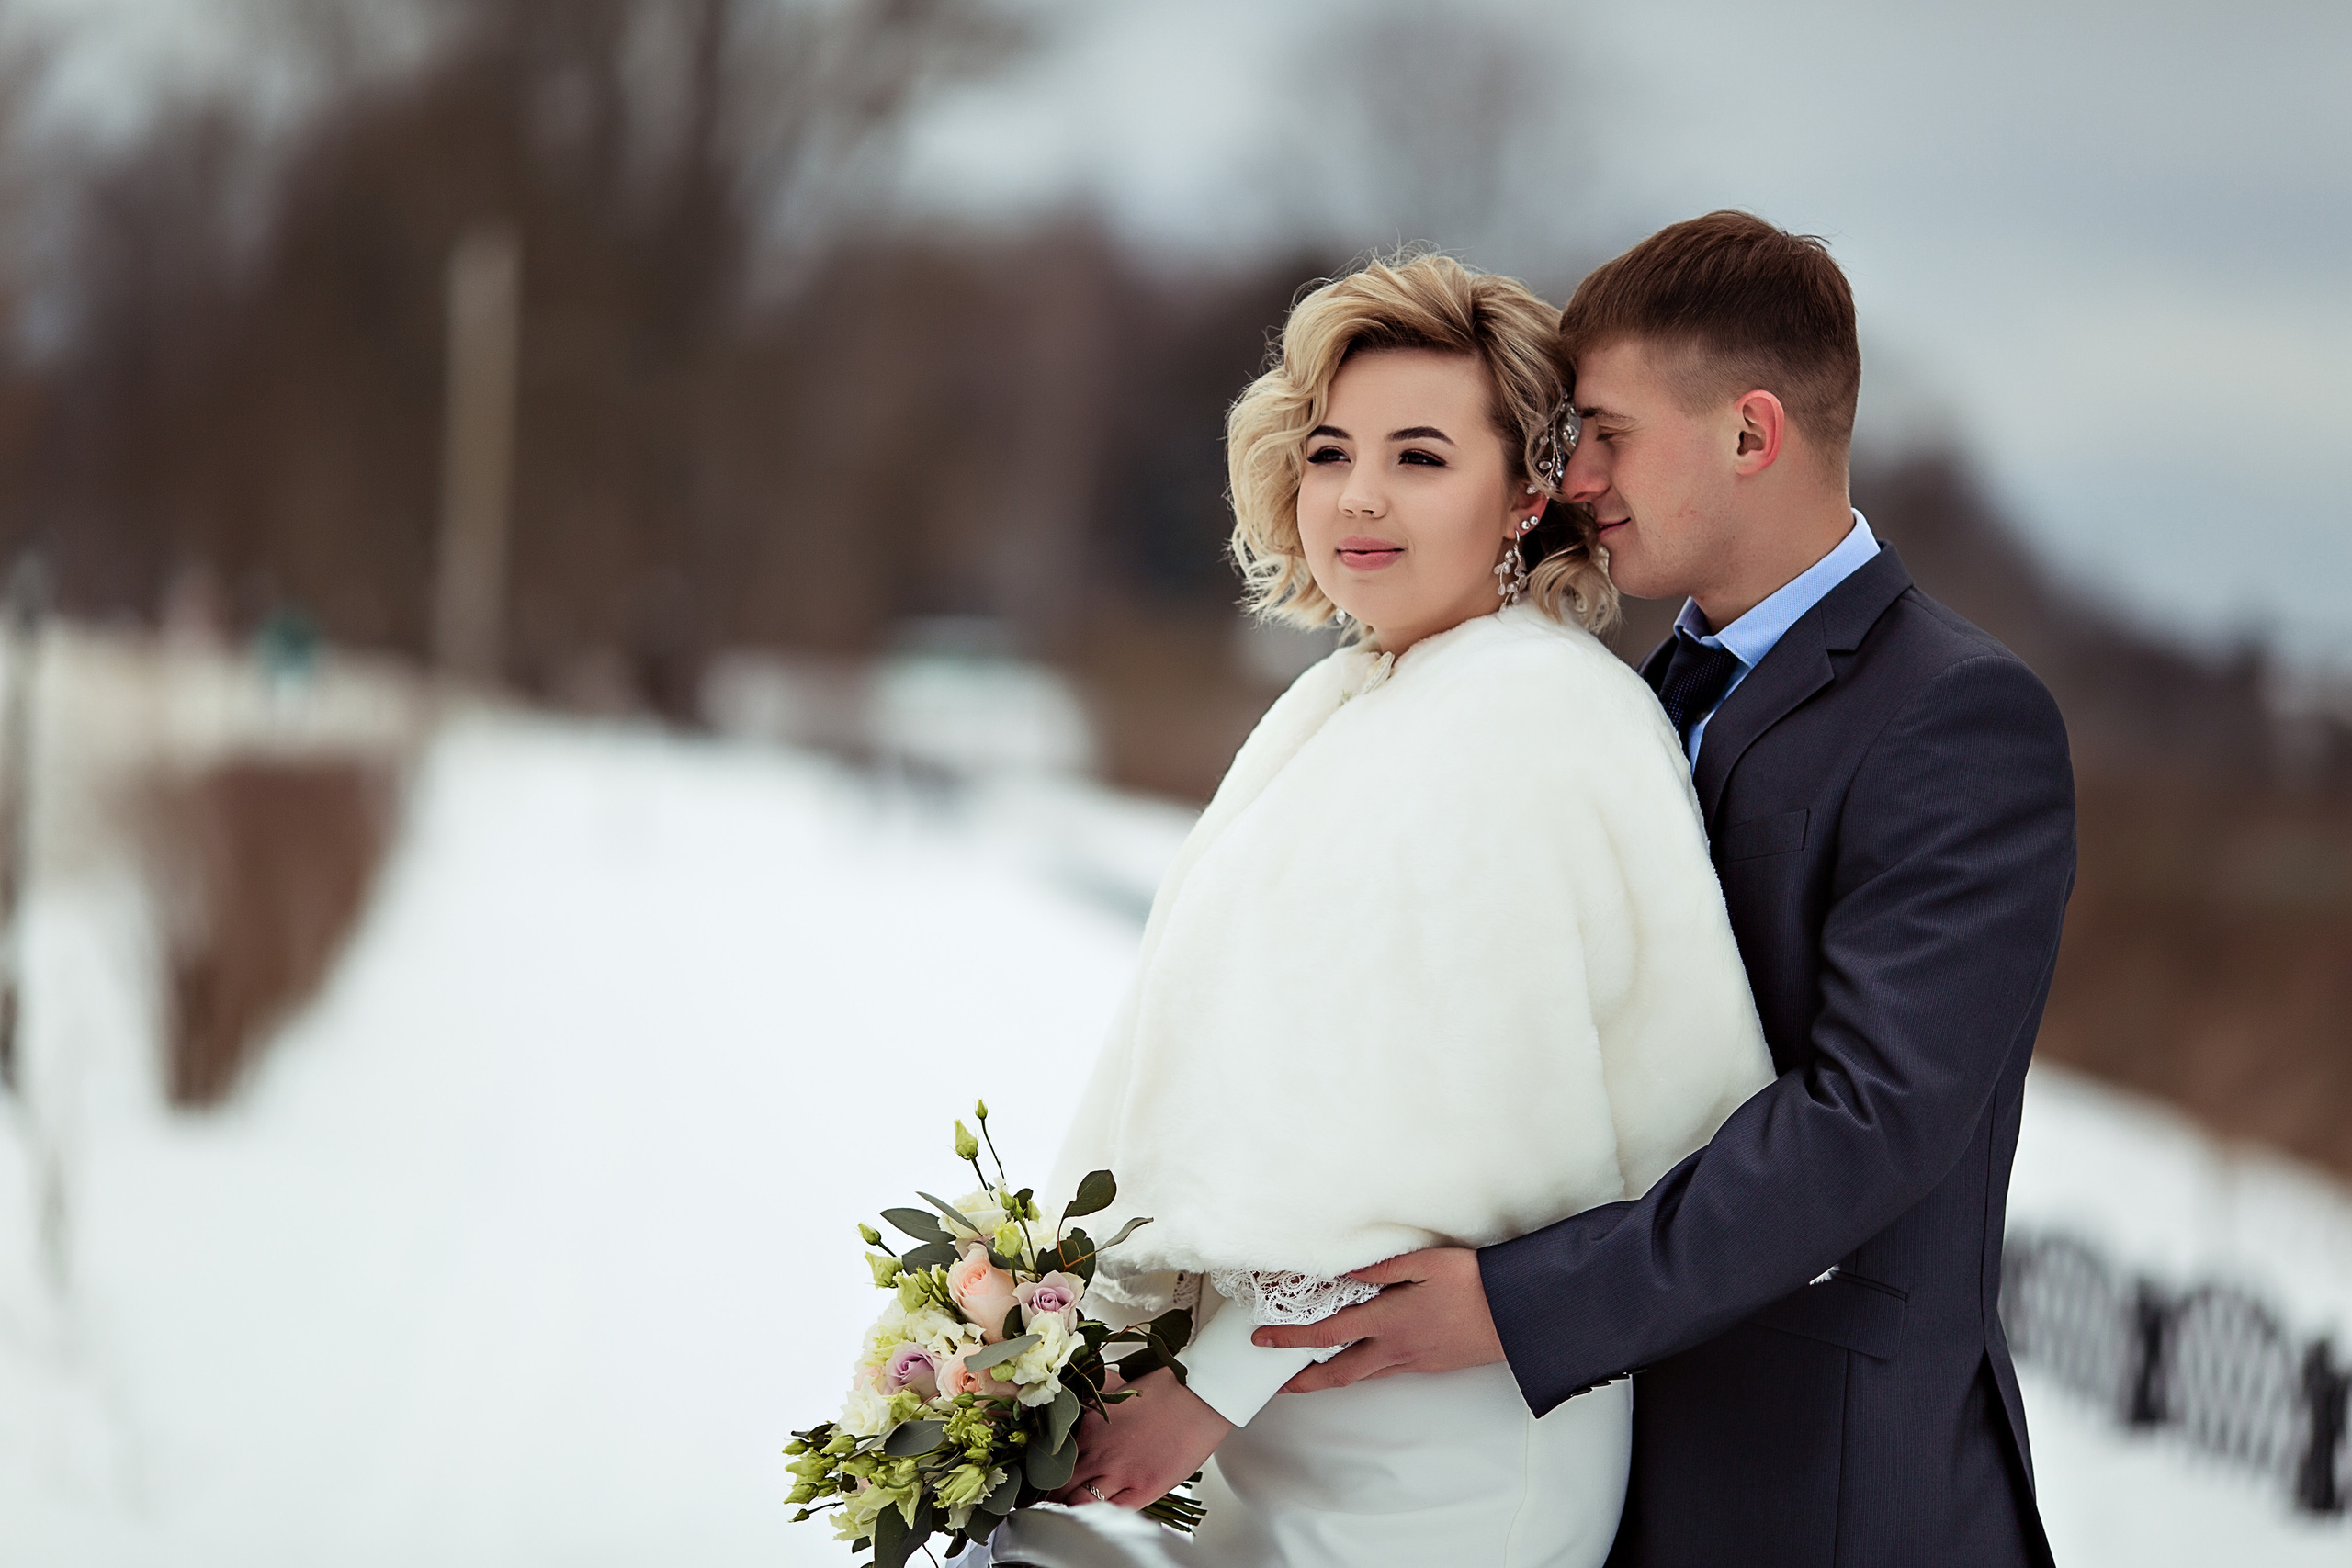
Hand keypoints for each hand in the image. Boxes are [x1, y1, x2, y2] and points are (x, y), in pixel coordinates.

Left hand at [1052, 1366, 1232, 1509]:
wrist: (1198, 1397)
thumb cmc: (1164, 1390)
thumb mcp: (1117, 1389)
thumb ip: (1094, 1401)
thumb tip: (1080, 1398)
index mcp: (1090, 1426)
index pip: (1055, 1459)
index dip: (1049, 1471)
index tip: (1048, 1476)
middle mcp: (1100, 1452)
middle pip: (1062, 1485)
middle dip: (1055, 1494)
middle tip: (1054, 1499)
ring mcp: (1121, 1473)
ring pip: (1081, 1502)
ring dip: (1073, 1507)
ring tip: (1074, 1509)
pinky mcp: (1145, 1487)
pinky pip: (1113, 1511)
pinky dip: (1101, 1516)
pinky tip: (1098, 1516)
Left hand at [1250, 1246, 1504, 1393]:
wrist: (1519, 1313)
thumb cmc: (1474, 1282)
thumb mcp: (1424, 1263)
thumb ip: (1380, 1268)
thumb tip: (1343, 1271)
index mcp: (1388, 1320)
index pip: (1326, 1335)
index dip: (1290, 1340)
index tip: (1263, 1340)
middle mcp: (1396, 1348)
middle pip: (1338, 1373)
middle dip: (1303, 1381)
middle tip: (1278, 1383)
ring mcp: (1416, 1361)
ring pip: (1364, 1376)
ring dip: (1333, 1378)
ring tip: (1312, 1375)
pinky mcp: (1433, 1365)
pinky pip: (1390, 1372)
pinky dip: (1367, 1371)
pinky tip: (1365, 1361)